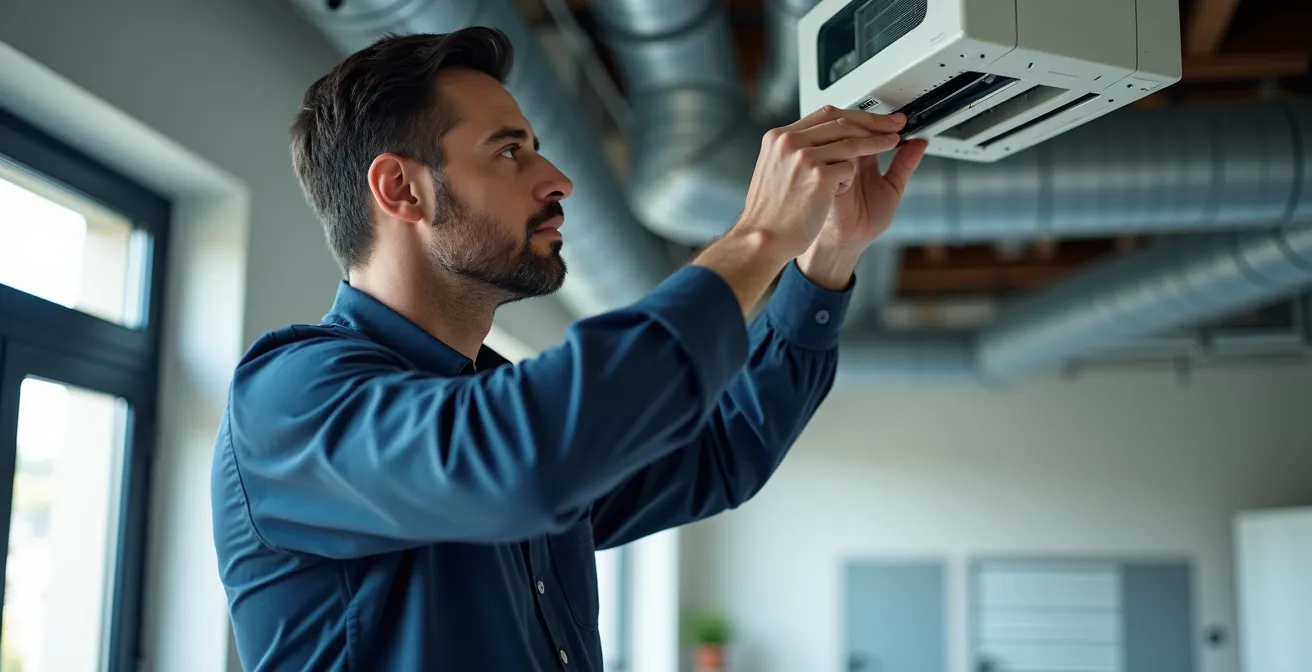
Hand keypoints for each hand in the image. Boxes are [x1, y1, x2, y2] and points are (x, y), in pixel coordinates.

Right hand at [734, 106, 903, 259]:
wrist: (763, 241)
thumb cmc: (773, 213)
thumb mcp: (779, 171)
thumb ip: (803, 150)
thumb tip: (835, 137)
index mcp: (778, 138)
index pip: (824, 115)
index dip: (855, 115)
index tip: (873, 118)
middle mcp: (789, 141)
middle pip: (841, 121)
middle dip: (874, 121)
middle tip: (893, 123)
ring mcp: (803, 157)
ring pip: (851, 141)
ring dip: (877, 142)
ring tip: (892, 142)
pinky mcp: (818, 176)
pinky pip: (850, 167)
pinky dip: (852, 178)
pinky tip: (842, 192)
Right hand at [821, 118, 928, 248]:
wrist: (847, 244)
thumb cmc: (863, 220)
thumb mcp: (892, 187)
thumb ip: (903, 164)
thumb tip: (920, 142)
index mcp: (851, 157)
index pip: (858, 127)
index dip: (879, 122)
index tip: (900, 122)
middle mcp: (837, 158)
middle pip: (849, 127)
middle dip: (876, 126)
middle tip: (897, 129)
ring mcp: (827, 168)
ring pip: (844, 139)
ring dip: (870, 139)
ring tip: (890, 143)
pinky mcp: (821, 181)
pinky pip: (839, 161)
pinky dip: (856, 162)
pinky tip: (867, 168)